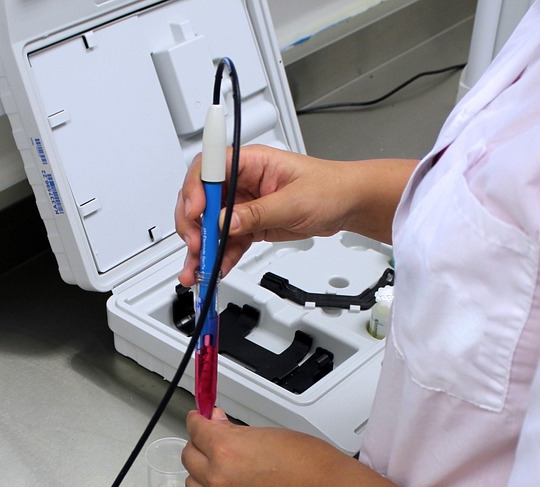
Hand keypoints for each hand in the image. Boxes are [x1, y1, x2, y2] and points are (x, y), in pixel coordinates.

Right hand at [174, 146, 415, 286]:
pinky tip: (217, 269)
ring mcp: (243, 204)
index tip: (195, 211)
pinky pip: (228, 242)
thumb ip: (257, 213)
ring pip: (211, 225)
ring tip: (197, 269)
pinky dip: (221, 257)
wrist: (347, 204)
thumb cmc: (329, 188)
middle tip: (196, 245)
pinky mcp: (250, 225)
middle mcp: (242, 181)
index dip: (196, 188)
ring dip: (202, 248)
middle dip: (193, 224)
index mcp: (251, 162)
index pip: (210, 168)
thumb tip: (226, 222)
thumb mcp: (294, 201)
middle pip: (202, 198)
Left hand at [181, 408, 350, 486]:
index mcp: (225, 449)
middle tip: (213, 443)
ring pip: (193, 485)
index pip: (195, 429)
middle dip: (199, 446)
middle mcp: (218, 478)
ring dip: (202, 474)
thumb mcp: (266, 433)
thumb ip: (234, 430)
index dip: (197, 420)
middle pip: (189, 457)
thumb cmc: (308, 463)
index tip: (199, 420)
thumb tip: (215, 423)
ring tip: (220, 469)